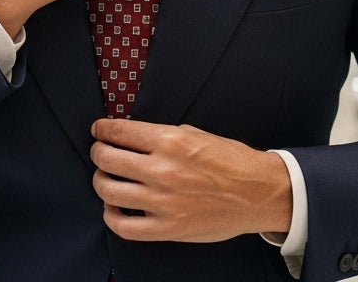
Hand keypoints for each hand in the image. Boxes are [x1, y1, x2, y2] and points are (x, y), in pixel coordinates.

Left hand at [89, 118, 292, 242]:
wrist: (259, 193)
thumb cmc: (232, 161)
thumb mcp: (196, 134)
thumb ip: (161, 136)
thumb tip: (131, 136)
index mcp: (170, 141)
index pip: (119, 132)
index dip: (102, 129)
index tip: (99, 130)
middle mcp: (163, 170)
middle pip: (107, 159)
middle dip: (98, 152)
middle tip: (100, 152)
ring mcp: (163, 202)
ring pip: (108, 190)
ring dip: (100, 181)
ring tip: (105, 178)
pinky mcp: (168, 228)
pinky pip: (124, 226)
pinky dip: (111, 216)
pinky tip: (113, 207)